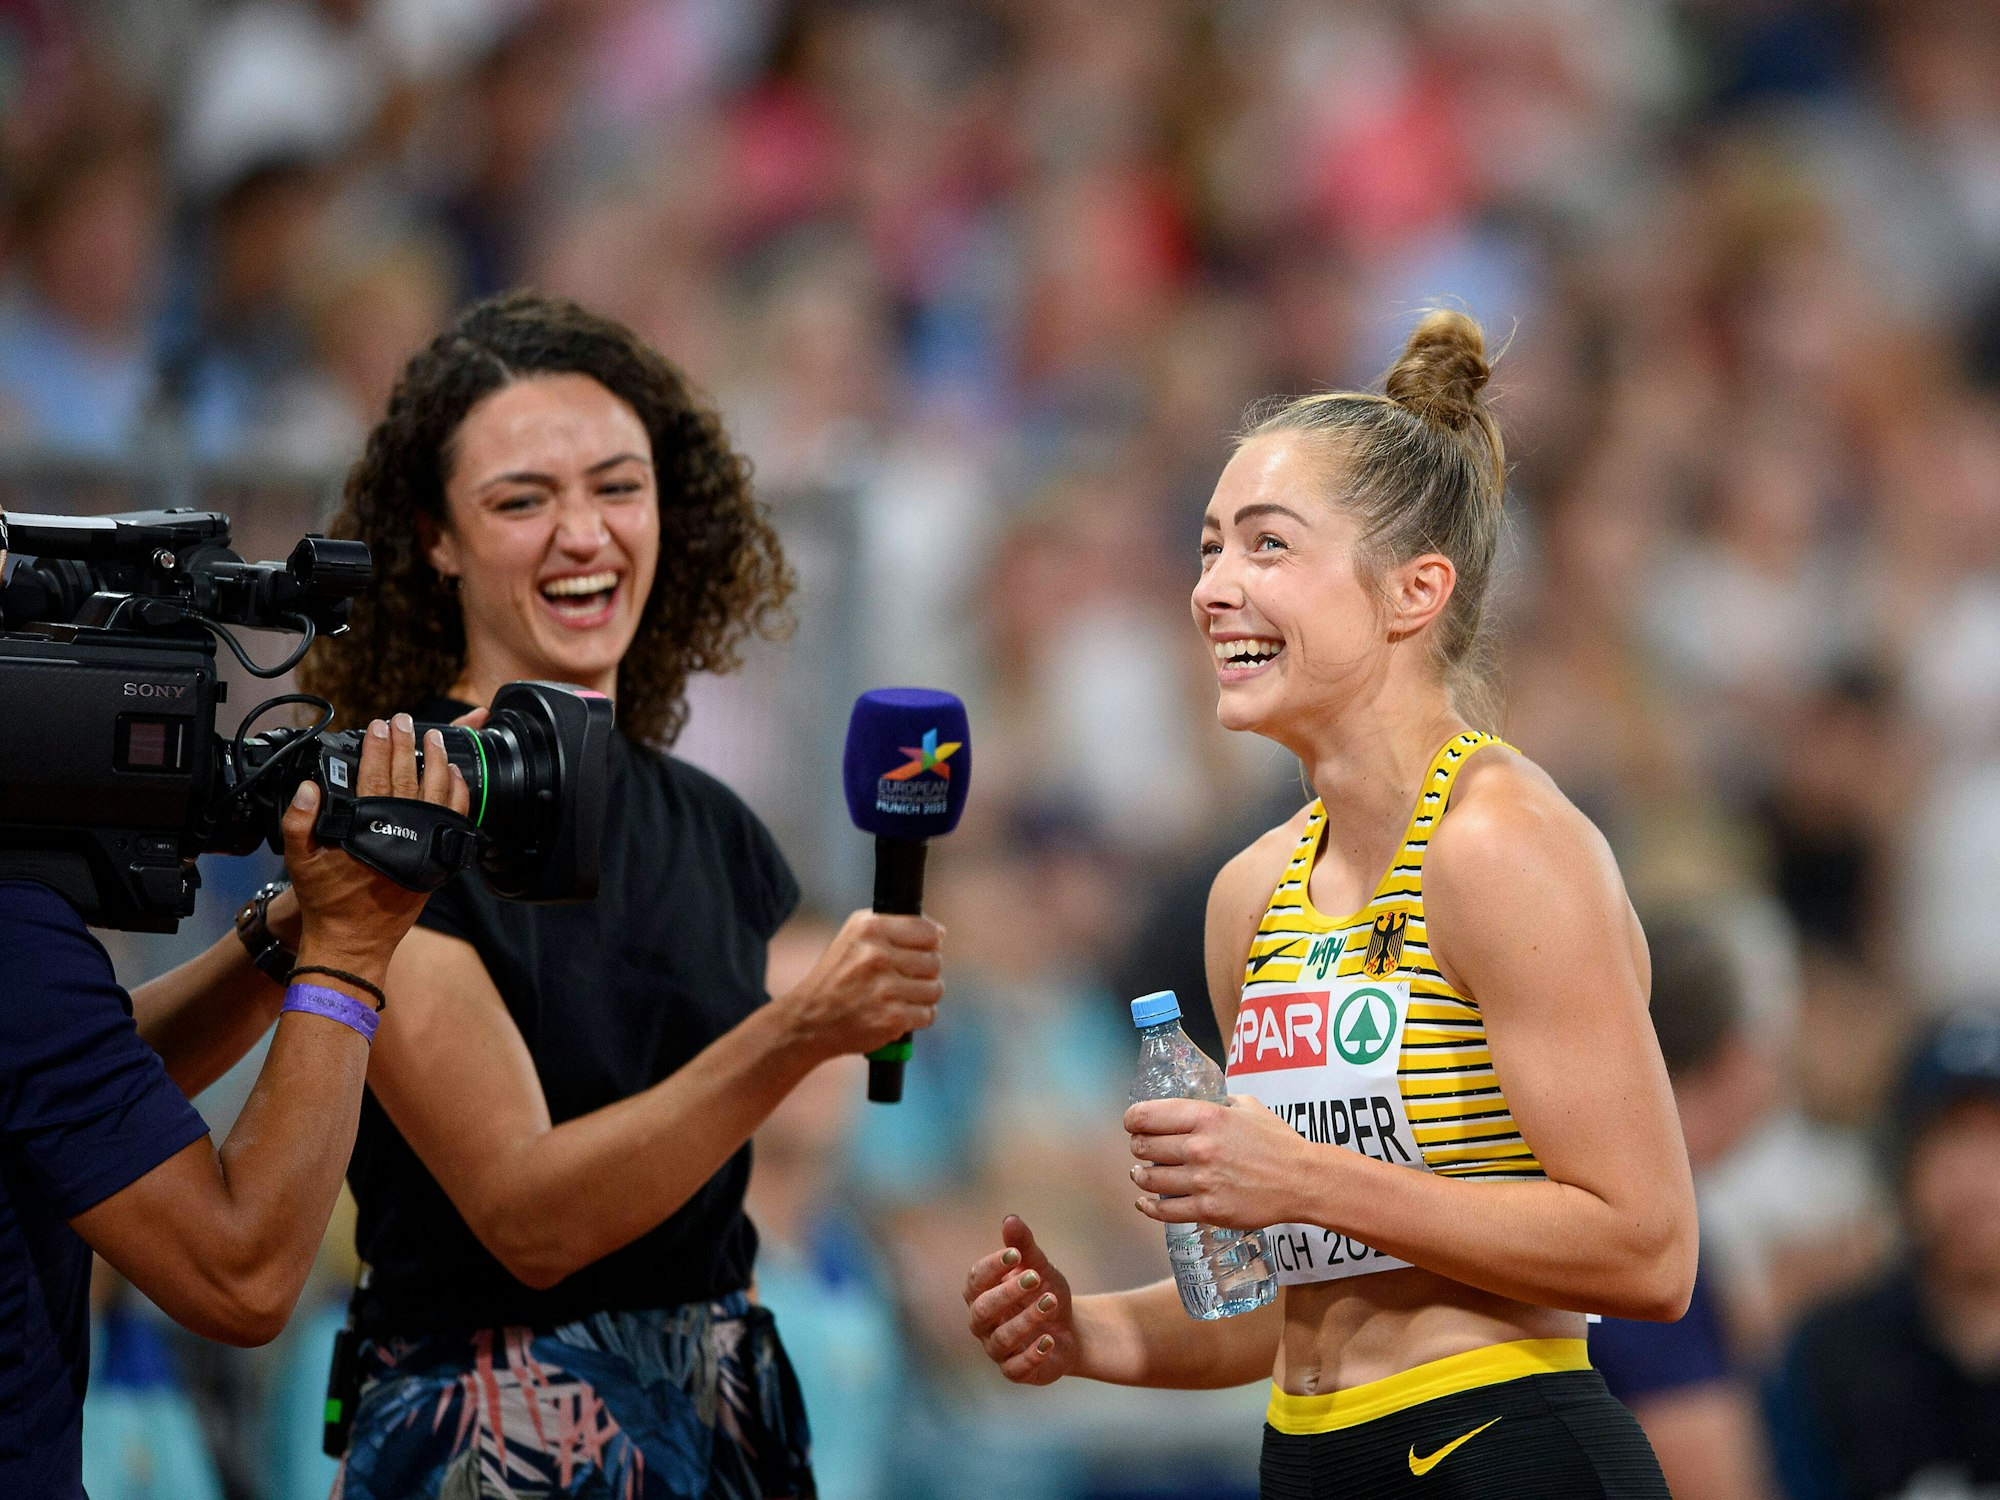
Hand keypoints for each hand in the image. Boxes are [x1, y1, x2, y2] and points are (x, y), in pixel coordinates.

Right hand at [283, 713, 470, 980]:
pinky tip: (456, 775)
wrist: (354, 940)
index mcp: (367, 827)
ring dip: (437, 762)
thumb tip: (311, 787)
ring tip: (435, 738)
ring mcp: (423, 844)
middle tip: (405, 720)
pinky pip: (454, 818)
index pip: (374, 776)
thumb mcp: (298, 859)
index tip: (380, 725)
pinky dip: (457, 794)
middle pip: (408, 776)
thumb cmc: (326, 899)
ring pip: (437, 792)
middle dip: (407, 744)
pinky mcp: (437, 858)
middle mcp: (400, 833)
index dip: (378, 748)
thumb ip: (300, 820)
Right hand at [772, 908, 943, 1062]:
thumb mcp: (854, 936)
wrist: (809, 1019)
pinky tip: (897, 1013)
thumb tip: (938, 933)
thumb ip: (892, 926)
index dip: (931, 943)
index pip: (928, 931)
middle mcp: (877, 956)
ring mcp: (886, 989)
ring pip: (935, 989)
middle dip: (924, 972)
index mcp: (869, 929)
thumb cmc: (837, 976)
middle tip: (904, 979)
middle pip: (934, 961)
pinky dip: (917, 1017)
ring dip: (923, 996)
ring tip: (900, 997)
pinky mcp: (892, 1018)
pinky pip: (928, 1014)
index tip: (924, 950)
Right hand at [964, 1216, 1074, 1384]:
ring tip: (1051, 1303)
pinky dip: (1032, 1355)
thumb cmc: (1044, 1292)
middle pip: (982, 1310)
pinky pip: (1016, 1368)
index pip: (976, 1279)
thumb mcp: (1040, 1267)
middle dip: (1007, 1293)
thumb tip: (1010, 1219)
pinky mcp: (1016, 1371)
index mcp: (982, 1293)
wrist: (1070, 1329)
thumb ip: (1024, 1247)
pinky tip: (1050, 1340)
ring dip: (1026, 1320)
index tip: (1015, 1253)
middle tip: (1035, 1278)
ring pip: (1001, 1339)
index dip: (992, 1266)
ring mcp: (997, 1349)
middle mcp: (983, 1323)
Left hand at [1125, 1095, 1315, 1230]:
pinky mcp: (1208, 1210)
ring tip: (1141, 1173)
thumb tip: (1195, 1100)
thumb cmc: (1277, 1141)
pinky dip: (1149, 1207)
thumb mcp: (1246, 1106)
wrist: (1302, 1180)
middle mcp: (1199, 1147)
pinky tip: (1145, 1202)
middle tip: (1140, 1148)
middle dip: (1138, 1147)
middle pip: (1143, 1147)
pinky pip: (1164, 1211)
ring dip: (1140, 1175)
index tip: (1133, 1123)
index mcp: (1206, 1116)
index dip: (1133, 1119)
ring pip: (1150, 1178)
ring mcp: (1202, 1181)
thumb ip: (1217, 1101)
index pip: (1146, 1115)